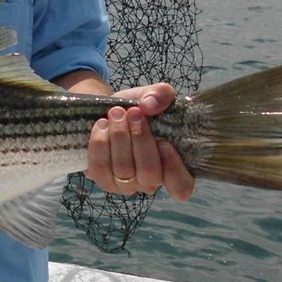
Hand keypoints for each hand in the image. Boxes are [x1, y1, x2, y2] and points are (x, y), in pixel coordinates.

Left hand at [85, 82, 194, 200]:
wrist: (110, 112)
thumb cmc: (139, 109)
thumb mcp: (153, 96)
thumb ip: (161, 94)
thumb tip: (149, 105)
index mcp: (172, 167)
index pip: (181, 186)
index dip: (174, 169)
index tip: (164, 142)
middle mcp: (150, 182)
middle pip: (149, 173)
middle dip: (140, 139)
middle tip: (134, 113)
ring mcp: (126, 184)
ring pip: (123, 170)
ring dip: (119, 137)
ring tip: (116, 113)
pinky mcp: (103, 179)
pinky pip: (100, 168)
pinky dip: (100, 144)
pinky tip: (102, 125)